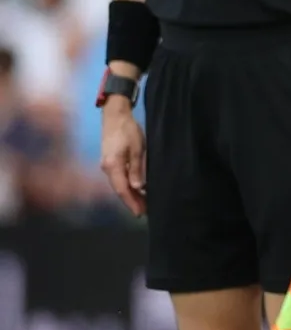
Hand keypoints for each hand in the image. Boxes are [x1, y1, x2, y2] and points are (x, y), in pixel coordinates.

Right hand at [99, 100, 146, 215]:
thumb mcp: (137, 148)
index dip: (131, 202)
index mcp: (113, 166)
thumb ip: (137, 168)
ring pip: (119, 185)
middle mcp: (107, 169)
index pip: (122, 189)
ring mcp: (106, 166)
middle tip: (145, 212)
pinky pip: (119, 178)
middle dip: (131, 201)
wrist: (115, 116)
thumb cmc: (128, 130)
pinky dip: (127, 186)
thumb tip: (138, 187)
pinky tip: (136, 189)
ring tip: (143, 203)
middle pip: (120, 190)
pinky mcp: (109, 162)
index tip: (140, 213)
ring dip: (130, 194)